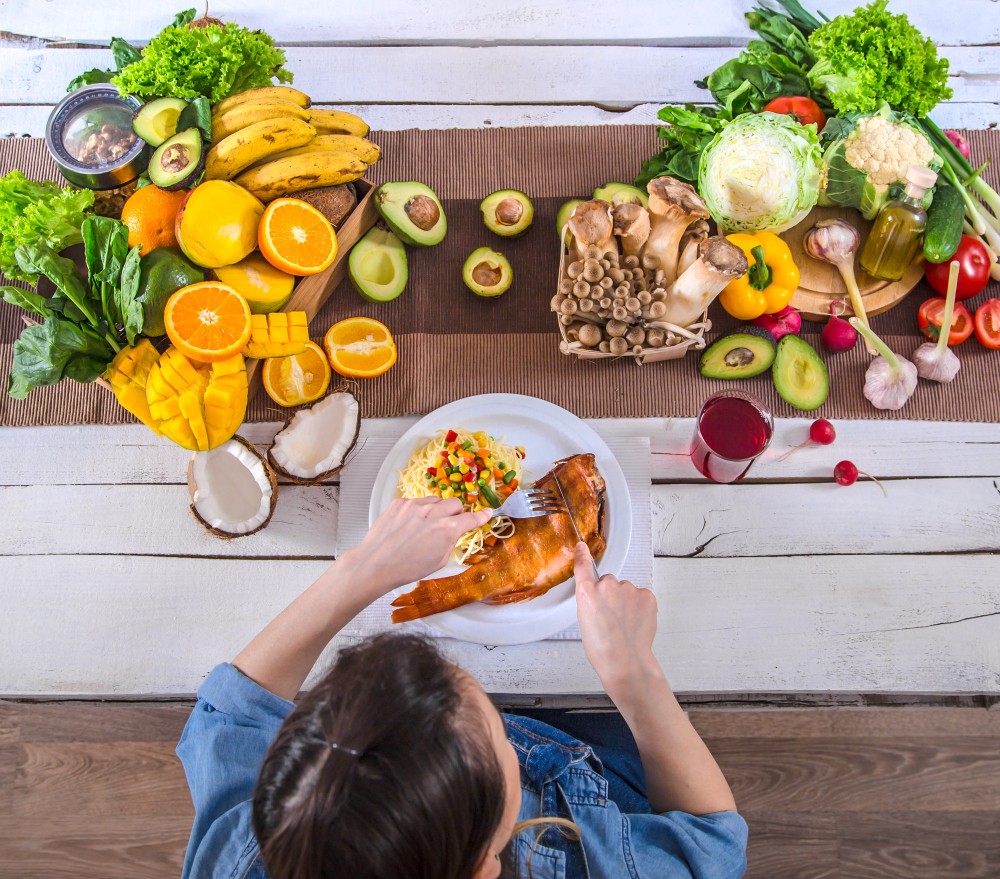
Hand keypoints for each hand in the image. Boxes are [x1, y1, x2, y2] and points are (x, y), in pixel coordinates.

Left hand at [343, 498, 491, 599]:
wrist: (376, 564)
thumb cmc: (408, 568)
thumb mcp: (438, 560)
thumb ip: (451, 541)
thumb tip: (455, 530)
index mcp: (447, 529)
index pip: (471, 518)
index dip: (481, 516)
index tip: (487, 512)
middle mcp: (433, 512)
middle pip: (455, 504)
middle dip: (456, 513)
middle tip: (448, 524)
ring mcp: (415, 505)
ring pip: (435, 501)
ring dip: (436, 510)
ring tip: (424, 526)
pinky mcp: (399, 502)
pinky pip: (416, 502)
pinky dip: (418, 511)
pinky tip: (409, 525)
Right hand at [574, 542, 659, 695]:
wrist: (625, 661)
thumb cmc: (602, 649)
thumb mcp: (584, 622)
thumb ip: (590, 602)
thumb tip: (600, 598)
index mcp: (586, 592)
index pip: (583, 566)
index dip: (582, 555)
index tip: (582, 547)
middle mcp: (607, 586)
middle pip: (608, 581)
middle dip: (610, 594)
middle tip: (611, 616)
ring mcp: (628, 589)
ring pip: (626, 590)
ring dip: (626, 601)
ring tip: (624, 624)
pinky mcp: (646, 596)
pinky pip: (641, 595)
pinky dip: (640, 606)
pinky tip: (636, 622)